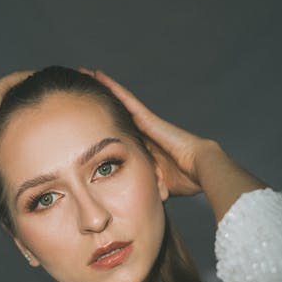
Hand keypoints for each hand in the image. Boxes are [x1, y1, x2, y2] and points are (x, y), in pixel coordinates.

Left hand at [79, 67, 212, 196]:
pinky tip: (97, 75)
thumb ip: (144, 189)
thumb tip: (133, 206)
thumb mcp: (156, 186)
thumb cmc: (186, 180)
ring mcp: (145, 124)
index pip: (118, 136)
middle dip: (98, 104)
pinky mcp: (147, 118)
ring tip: (82, 75)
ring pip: (117, 102)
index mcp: (143, 149)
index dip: (103, 128)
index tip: (87, 123)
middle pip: (114, 114)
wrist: (201, 169)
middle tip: (79, 93)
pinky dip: (111, 87)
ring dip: (100, 89)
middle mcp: (142, 133)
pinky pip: (125, 99)